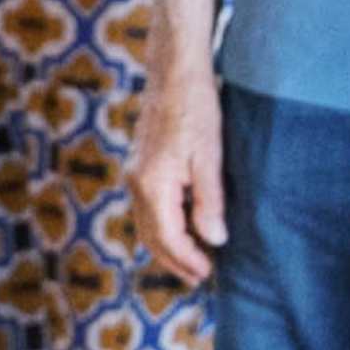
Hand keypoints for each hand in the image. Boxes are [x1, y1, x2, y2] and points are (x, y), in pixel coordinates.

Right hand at [132, 48, 226, 284]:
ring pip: (146, 225)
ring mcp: (135, 174)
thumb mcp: (210, 156)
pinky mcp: (140, 166)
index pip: (168, 238)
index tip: (208, 272)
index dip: (188, 259)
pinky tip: (182, 228)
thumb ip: (210, 201)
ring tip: (191, 260)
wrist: (173, 72)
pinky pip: (147, 209)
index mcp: (153, 185)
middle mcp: (137, 183)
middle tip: (199, 277)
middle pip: (151, 237)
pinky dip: (162, 227)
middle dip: (174, 261)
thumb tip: (214, 239)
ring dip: (167, 247)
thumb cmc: (196, 108)